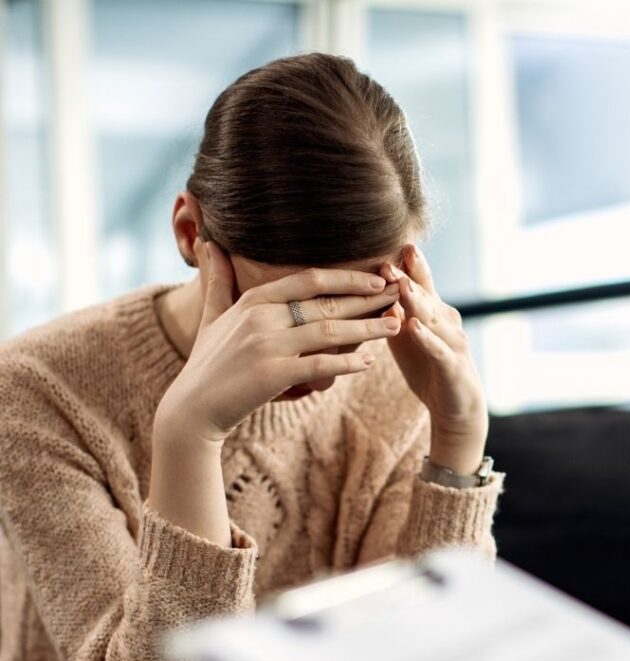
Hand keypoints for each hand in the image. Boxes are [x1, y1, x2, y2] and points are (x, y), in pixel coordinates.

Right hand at [156, 239, 401, 443]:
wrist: (192, 410)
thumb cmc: (207, 365)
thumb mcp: (211, 318)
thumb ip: (218, 281)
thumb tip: (210, 243)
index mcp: (254, 301)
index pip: (309, 280)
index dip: (347, 278)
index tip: (377, 278)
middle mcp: (262, 318)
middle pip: (327, 303)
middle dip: (368, 299)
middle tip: (400, 295)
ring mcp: (268, 346)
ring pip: (330, 331)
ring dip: (367, 327)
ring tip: (396, 325)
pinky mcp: (274, 376)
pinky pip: (321, 365)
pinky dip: (347, 362)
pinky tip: (369, 361)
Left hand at [382, 246, 487, 474]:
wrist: (456, 407)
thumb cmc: (428, 368)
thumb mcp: (406, 338)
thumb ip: (392, 314)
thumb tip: (369, 289)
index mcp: (433, 311)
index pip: (420, 282)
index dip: (408, 265)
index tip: (392, 243)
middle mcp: (446, 321)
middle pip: (425, 295)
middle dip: (407, 277)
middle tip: (388, 259)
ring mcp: (452, 342)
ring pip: (432, 318)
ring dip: (417, 301)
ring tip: (400, 285)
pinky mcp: (452, 366)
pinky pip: (437, 350)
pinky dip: (425, 338)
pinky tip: (413, 326)